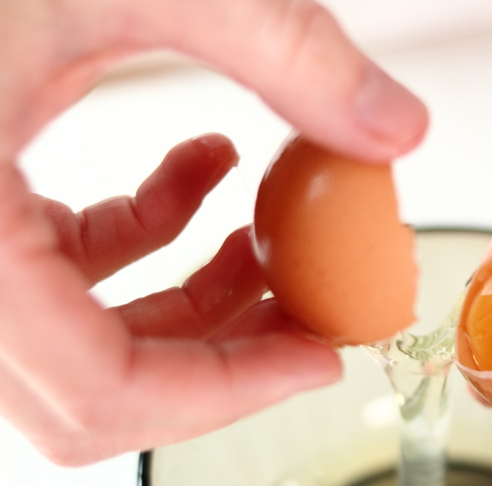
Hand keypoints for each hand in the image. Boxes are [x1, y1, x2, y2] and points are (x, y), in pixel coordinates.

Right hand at [0, 0, 427, 464]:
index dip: (229, 391)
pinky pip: (58, 268)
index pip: (100, 386)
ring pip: (80, 338)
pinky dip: (144, 241)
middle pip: (93, 387)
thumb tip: (393, 125)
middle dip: (219, 359)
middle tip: (308, 318)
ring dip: (191, 303)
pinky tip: (204, 174)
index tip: (317, 358)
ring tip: (271, 245)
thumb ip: (284, 50)